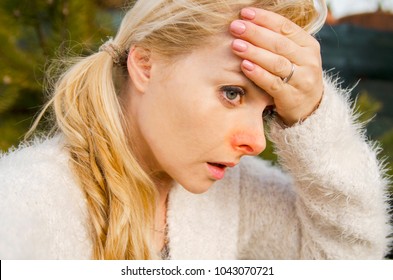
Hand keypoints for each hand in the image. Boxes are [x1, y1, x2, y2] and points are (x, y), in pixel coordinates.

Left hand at [230, 8, 323, 125]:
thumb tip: (249, 22)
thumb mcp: (293, 56)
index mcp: (309, 45)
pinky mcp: (292, 97)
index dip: (264, 19)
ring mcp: (302, 80)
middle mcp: (308, 61)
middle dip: (255, 33)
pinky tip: (244, 66)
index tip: (245, 13)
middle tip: (235, 27)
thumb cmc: (294, 77)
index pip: (285, 27)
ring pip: (276, 63)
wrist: (309, 107)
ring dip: (254, 52)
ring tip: (236, 45)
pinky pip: (273, 84)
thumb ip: (278, 41)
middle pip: (279, 43)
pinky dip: (258, 74)